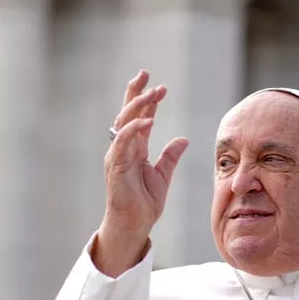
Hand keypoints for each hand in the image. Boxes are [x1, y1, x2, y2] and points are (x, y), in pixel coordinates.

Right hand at [93, 70, 188, 276]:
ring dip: (138, 106)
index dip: (147, 101)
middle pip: (126, 113)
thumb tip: (183, 139)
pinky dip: (133, 130)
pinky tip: (147, 120)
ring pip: (124, 123)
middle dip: (136, 92)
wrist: (134, 225)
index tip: (159, 86)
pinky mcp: (115, 167)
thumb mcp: (163, 176)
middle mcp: (123, 148)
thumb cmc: (144, 203)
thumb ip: (170, 156)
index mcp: (133, 149)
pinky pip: (123, 142)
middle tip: (147, 74)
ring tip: (153, 93)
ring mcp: (117, 156)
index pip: (138, 118)